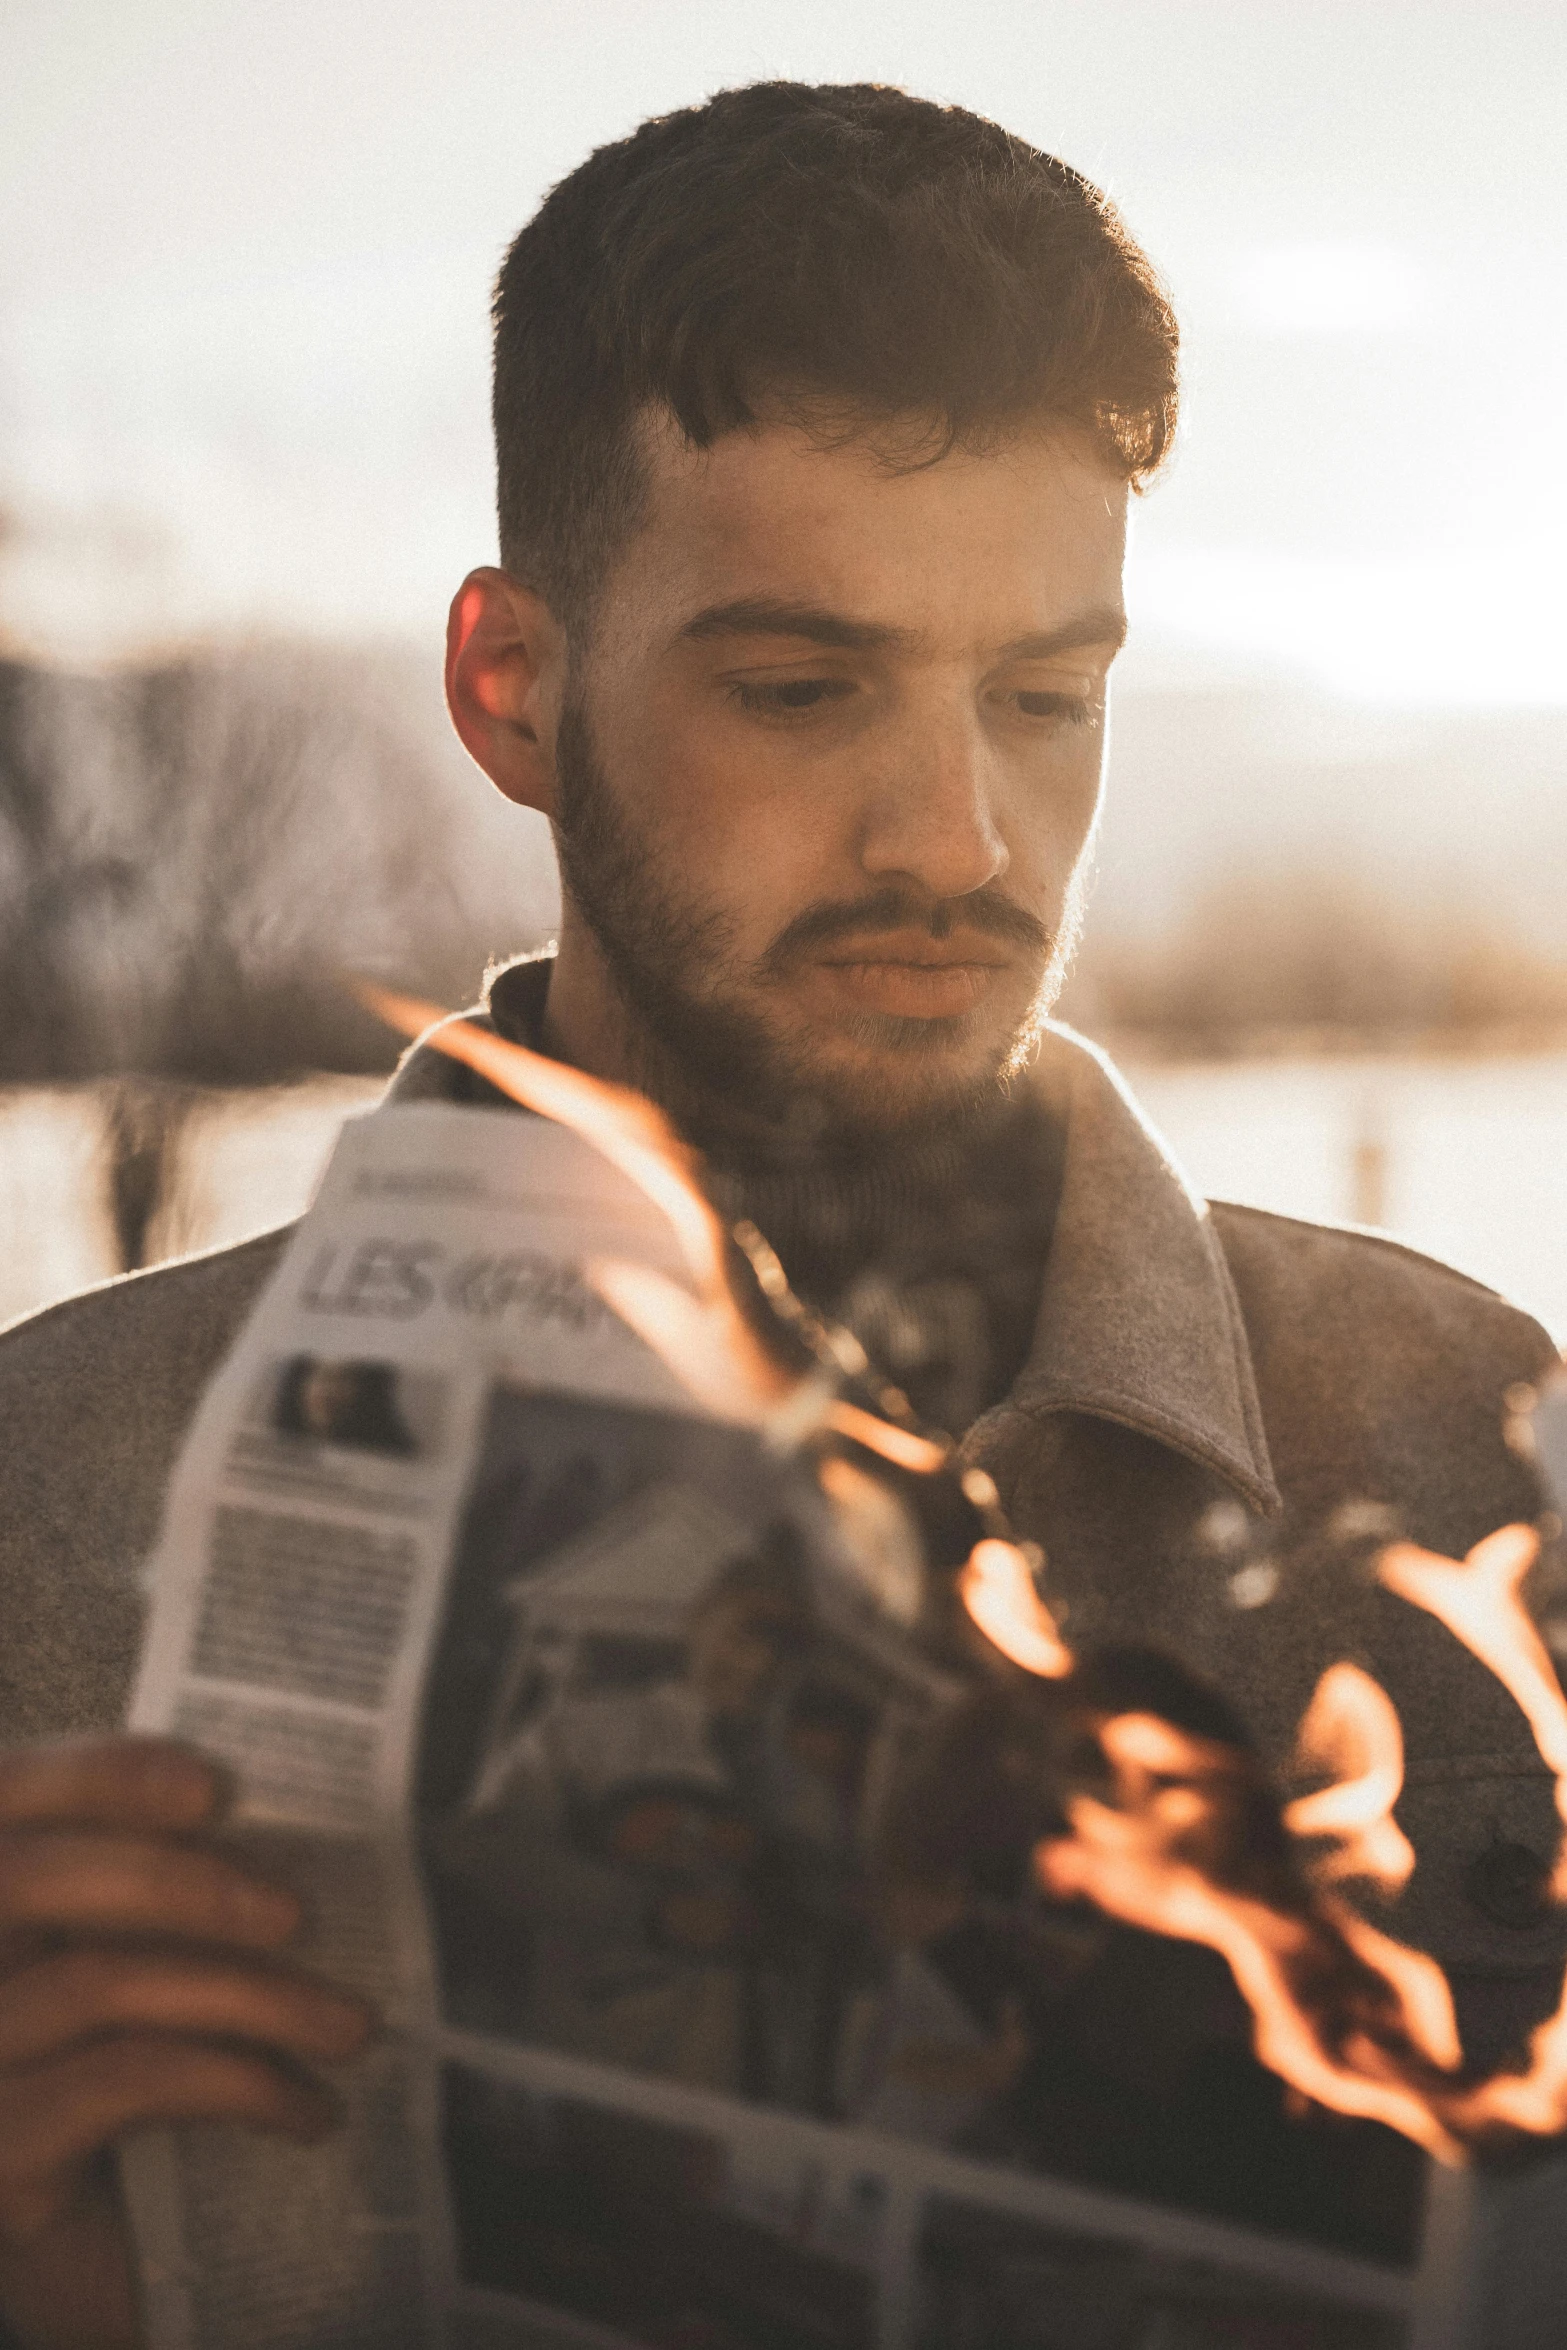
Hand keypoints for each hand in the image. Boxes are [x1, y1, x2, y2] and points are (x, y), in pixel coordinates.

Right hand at [0, 1736, 375, 2349]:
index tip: (213, 1786)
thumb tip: (268, 1813)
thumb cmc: (130, 2085)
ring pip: (94, 1984)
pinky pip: (120, 2084)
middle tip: (297, 1913)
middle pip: (27, 1877)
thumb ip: (161, 1889)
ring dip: (246, 1995)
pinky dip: (235, 2081)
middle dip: (176, 1878)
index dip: (97, 1773)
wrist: (130, 2265)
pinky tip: (308, 2108)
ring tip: (351, 2027)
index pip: (9, 1796)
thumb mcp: (140, 1965)